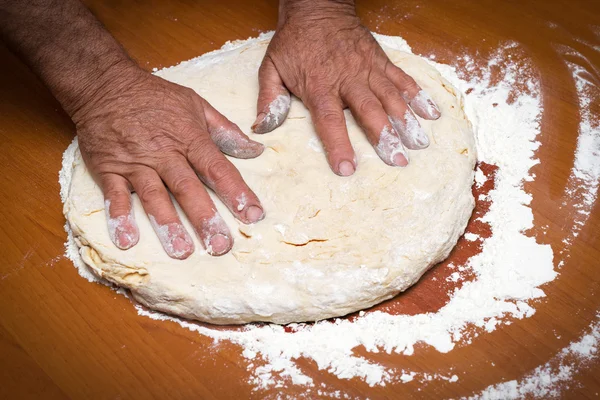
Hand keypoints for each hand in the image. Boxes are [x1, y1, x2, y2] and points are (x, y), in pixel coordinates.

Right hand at [74, 66, 264, 257]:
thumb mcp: (196, 104)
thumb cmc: (155, 96)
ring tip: (181, 251)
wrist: (105, 84)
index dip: (236, 193)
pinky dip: (120, 217)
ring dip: (167, 225)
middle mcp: (165, 154)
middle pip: (188, 189)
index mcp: (190, 139)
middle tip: (219, 246)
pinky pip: (114, 196)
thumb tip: (254, 150)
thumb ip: (225, 130)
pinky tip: (128, 240)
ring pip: (154, 197)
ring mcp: (136, 163)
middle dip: (205, 219)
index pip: (218, 169)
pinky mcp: (110, 169)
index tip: (253, 215)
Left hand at [252, 1, 440, 175]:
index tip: (347, 168)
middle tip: (399, 161)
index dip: (339, 145)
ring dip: (407, 121)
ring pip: (391, 97)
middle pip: (369, 112)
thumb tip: (261, 128)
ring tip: (420, 143)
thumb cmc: (294, 41)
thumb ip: (269, 98)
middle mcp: (348, 79)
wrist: (316, 6)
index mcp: (319, 86)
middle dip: (385, 137)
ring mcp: (368, 69)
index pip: (330, 121)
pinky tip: (431, 113)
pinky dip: (418, 95)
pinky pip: (402, 78)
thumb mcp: (272, 67)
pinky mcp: (381, 60)